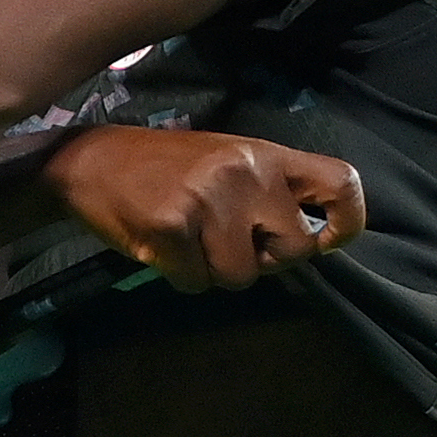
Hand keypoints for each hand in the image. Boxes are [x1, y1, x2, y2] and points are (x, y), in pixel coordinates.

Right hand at [43, 127, 364, 292]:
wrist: (88, 160)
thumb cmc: (164, 168)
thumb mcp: (228, 164)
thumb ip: (271, 194)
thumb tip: (311, 242)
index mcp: (266, 154)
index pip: (339, 181)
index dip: (348, 221)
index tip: (328, 241)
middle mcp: (246, 171)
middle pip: (293, 250)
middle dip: (262, 260)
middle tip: (223, 240)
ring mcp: (209, 197)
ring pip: (242, 276)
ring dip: (213, 271)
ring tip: (187, 239)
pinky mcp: (172, 225)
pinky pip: (196, 282)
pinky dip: (178, 275)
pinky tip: (160, 245)